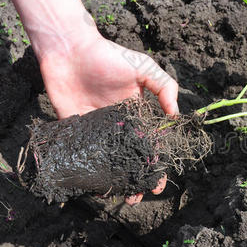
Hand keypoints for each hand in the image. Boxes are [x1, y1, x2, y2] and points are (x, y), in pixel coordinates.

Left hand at [39, 28, 177, 204]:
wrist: (69, 49)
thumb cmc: (109, 57)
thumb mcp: (143, 68)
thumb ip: (164, 87)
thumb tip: (176, 117)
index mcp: (137, 115)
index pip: (150, 144)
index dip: (157, 164)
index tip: (158, 182)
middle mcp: (119, 126)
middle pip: (131, 158)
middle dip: (138, 179)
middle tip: (138, 196)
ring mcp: (97, 130)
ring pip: (109, 162)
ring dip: (116, 180)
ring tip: (121, 196)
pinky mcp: (75, 129)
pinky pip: (83, 155)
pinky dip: (89, 172)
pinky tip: (95, 187)